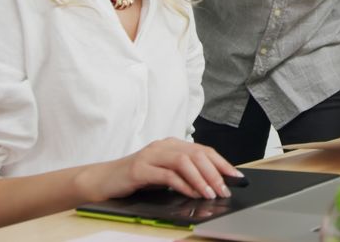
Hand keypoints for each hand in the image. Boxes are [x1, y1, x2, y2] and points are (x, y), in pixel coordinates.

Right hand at [79, 138, 241, 201]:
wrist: (103, 180)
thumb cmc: (136, 178)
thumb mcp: (164, 175)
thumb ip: (184, 175)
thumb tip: (212, 186)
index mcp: (171, 145)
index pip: (203, 150)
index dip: (222, 163)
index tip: (236, 176)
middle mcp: (163, 145)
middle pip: (196, 154)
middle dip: (215, 173)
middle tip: (225, 189)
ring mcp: (151, 155)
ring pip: (184, 161)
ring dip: (201, 178)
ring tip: (211, 193)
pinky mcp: (140, 168)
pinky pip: (167, 174)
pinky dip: (182, 184)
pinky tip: (191, 193)